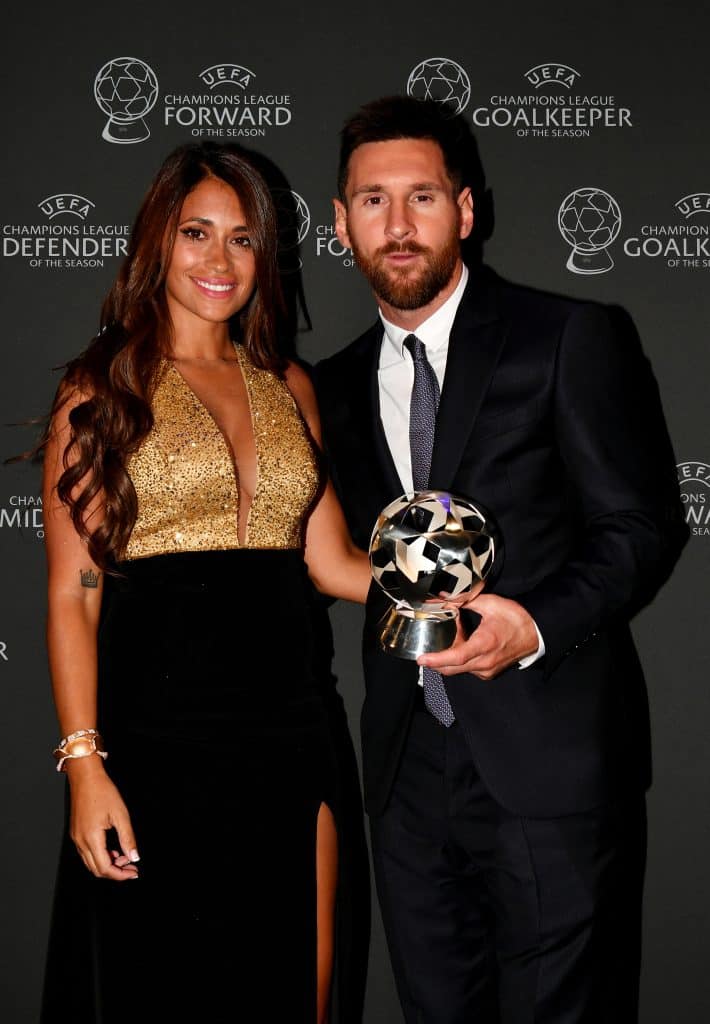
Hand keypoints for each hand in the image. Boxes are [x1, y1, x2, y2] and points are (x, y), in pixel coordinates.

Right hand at [67, 759, 139, 880]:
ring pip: (91, 863)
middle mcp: (80, 841)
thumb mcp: (120, 814)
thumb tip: (134, 857)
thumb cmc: (102, 791)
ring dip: (108, 865)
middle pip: (96, 870)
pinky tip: (113, 849)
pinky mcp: (76, 833)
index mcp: (91, 838)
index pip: (105, 868)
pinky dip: (100, 856)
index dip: (120, 875)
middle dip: (115, 872)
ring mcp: (76, 838)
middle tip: (131, 867)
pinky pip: (87, 853)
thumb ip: (127, 838)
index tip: (134, 872)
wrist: (85, 777)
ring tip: (125, 857)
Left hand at [419, 593, 538, 679]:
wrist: (535, 634)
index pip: (456, 657)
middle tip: (430, 642)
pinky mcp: (488, 673)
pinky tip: (464, 643)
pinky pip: (467, 669)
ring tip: (455, 635)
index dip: (437, 659)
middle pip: (451, 668)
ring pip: (457, 669)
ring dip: (449, 655)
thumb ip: (464, 601)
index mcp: (485, 644)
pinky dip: (460, 658)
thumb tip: (444, 598)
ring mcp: (487, 670)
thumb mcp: (490, 604)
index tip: (422, 658)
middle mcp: (485, 662)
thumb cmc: (516, 619)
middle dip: (436, 658)